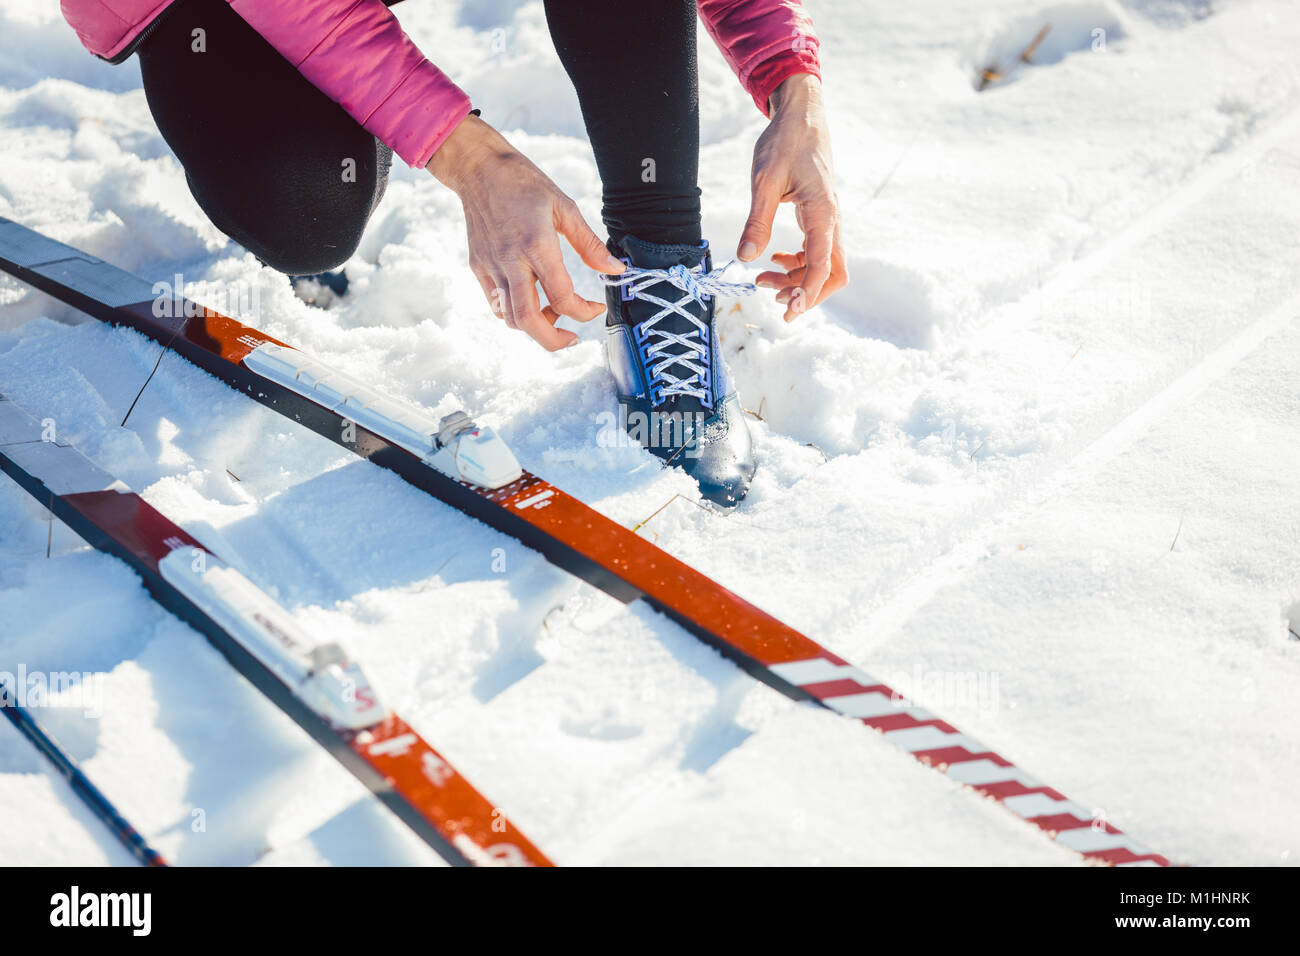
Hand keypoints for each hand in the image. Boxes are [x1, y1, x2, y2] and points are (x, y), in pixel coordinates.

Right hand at [429, 114, 624, 349]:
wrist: (478, 168)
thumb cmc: (524, 183)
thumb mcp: (564, 207)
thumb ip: (590, 245)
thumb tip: (616, 271)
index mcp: (537, 244)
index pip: (561, 296)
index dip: (584, 312)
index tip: (595, 307)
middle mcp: (511, 260)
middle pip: (529, 321)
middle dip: (554, 340)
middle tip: (571, 338)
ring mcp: (491, 266)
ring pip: (510, 318)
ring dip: (535, 325)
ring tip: (552, 311)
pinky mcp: (478, 268)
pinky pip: (497, 304)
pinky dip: (516, 313)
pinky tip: (532, 299)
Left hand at [739, 74, 848, 321]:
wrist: (801, 116)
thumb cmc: (784, 142)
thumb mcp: (764, 181)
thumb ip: (757, 222)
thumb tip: (745, 258)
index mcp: (822, 212)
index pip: (822, 265)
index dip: (808, 293)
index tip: (788, 310)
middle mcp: (831, 220)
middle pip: (833, 274)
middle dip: (806, 294)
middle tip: (773, 298)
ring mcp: (828, 220)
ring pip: (824, 266)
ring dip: (798, 281)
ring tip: (763, 280)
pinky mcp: (820, 218)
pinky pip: (816, 253)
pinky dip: (798, 265)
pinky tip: (774, 260)